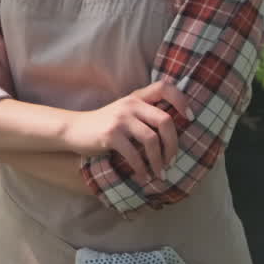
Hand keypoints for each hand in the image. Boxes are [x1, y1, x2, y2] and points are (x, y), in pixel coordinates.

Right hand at [63, 79, 194, 182]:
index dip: (181, 100)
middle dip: (173, 145)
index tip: (189, 118)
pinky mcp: (111, 134)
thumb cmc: (104, 125)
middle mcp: (130, 105)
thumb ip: (144, 114)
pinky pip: (134, 154)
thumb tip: (173, 132)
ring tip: (159, 173)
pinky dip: (142, 169)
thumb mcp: (125, 113)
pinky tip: (143, 176)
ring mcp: (121, 119)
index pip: (164, 87)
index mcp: (136, 98)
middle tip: (172, 161)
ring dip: (159, 161)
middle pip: (165, 120)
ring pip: (152, 140)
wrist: (75, 129)